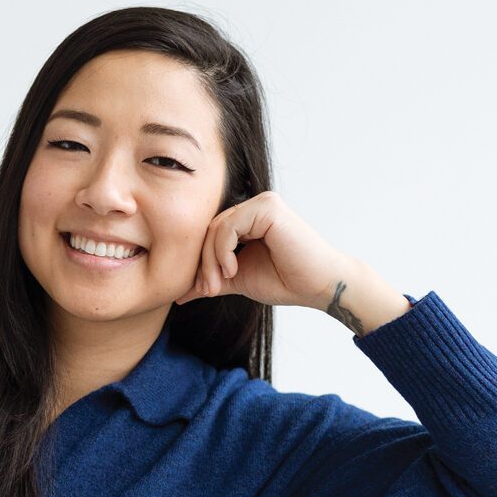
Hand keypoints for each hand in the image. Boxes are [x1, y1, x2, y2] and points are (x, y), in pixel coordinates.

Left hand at [174, 190, 365, 310]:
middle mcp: (254, 206)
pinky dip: (223, 250)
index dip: (202, 262)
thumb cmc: (286, 281)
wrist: (319, 286)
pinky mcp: (268, 207)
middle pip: (209, 229)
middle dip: (203, 263)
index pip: (210, 234)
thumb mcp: (239, 279)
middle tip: (208, 290)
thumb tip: (178, 293)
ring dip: (211, 260)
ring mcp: (262, 203)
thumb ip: (212, 280)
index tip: (204, 290)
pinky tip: (233, 269)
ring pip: (215, 228)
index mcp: (248, 219)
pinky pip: (229, 226)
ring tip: (219, 283)